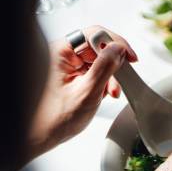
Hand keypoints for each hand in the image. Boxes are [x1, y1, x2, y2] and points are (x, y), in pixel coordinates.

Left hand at [28, 26, 137, 158]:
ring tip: (111, 92)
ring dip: (110, 75)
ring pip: (99, 60)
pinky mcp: (73, 75)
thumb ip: (104, 68)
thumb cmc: (55, 119)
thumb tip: (118, 49)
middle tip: (120, 81)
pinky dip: (104, 81)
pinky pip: (94, 70)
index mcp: (61, 53)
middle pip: (98, 47)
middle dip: (113, 64)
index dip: (115, 43)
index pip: (94, 34)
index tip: (129, 57)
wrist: (42, 136)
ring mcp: (68, 65)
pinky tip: (105, 93)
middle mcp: (63, 55)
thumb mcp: (87, 92)